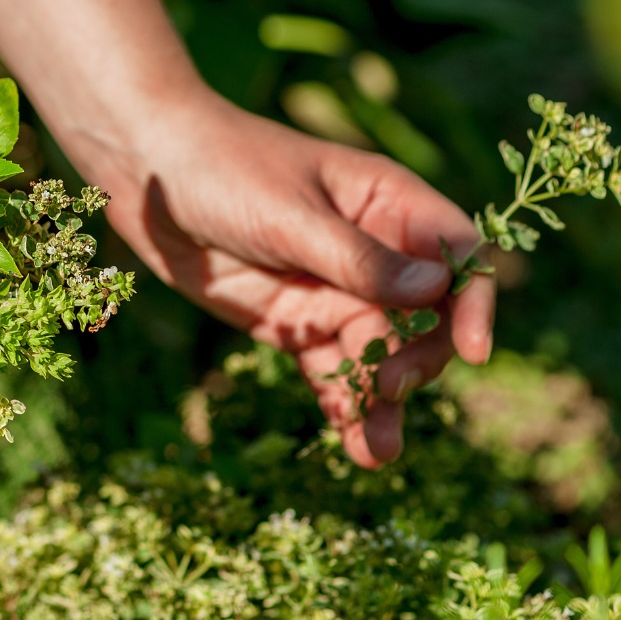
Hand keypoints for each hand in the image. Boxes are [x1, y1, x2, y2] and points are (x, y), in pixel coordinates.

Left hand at [75, 91, 495, 467]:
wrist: (147, 171)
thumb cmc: (224, 167)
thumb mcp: (290, 214)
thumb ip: (358, 259)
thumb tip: (435, 292)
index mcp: (388, 202)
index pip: (456, 254)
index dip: (473, 302)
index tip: (473, 351)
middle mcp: (373, 251)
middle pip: (425, 318)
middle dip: (418, 359)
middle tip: (389, 388)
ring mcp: (333, 291)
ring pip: (379, 355)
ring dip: (384, 402)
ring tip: (377, 452)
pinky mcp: (294, 324)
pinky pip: (331, 372)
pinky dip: (344, 406)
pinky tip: (352, 445)